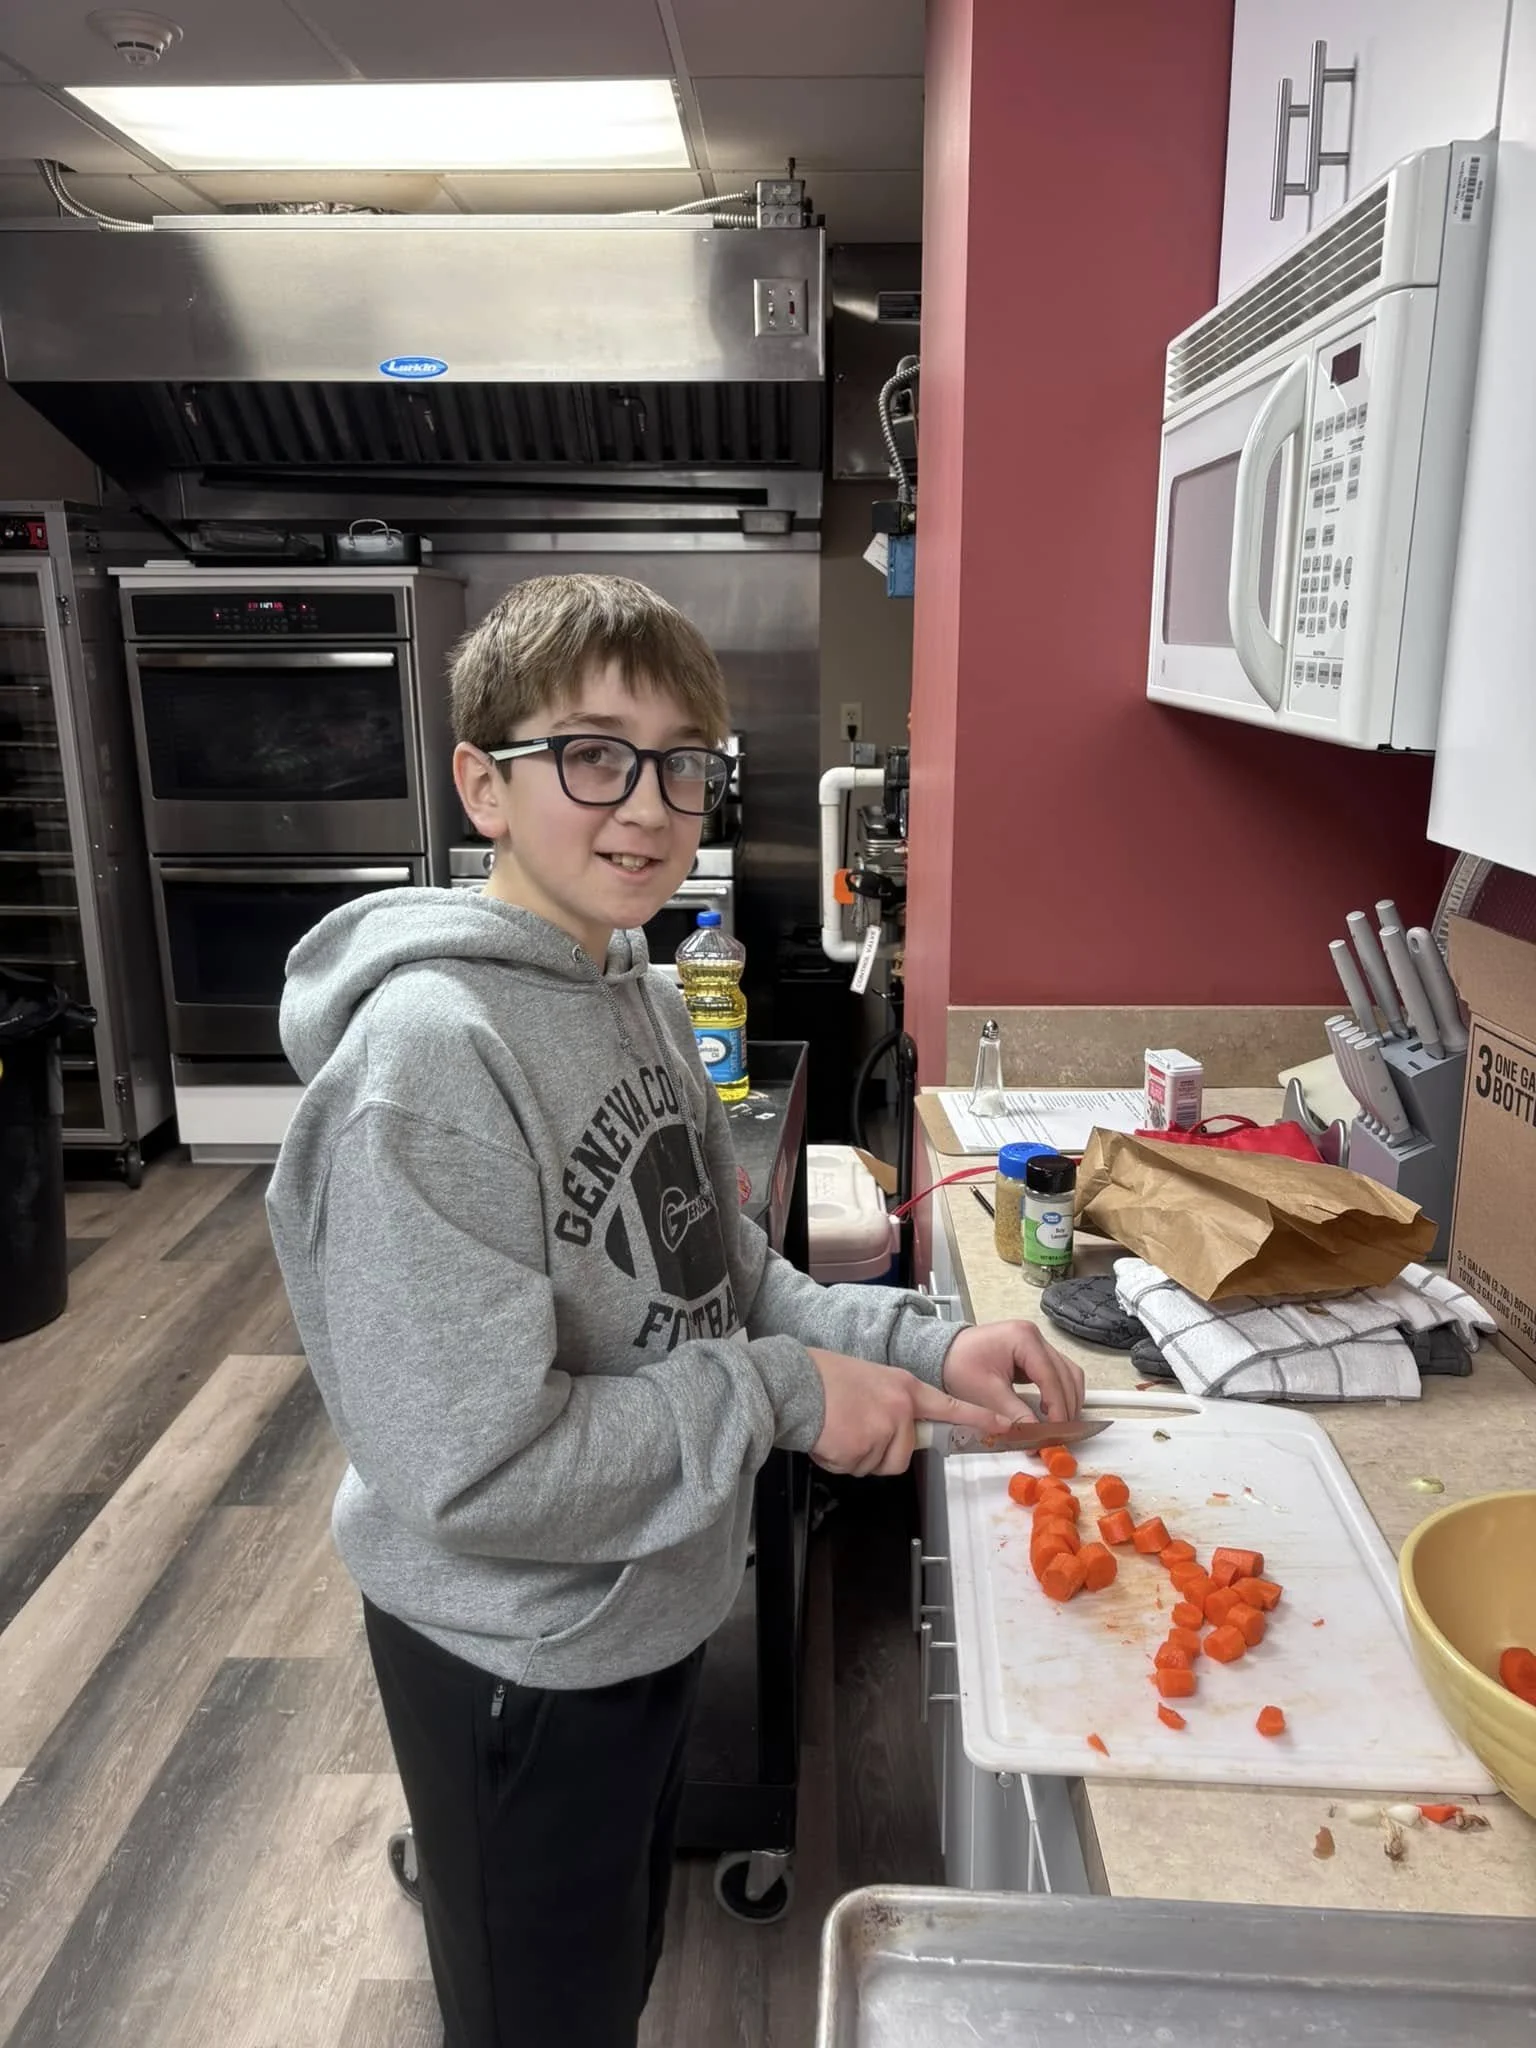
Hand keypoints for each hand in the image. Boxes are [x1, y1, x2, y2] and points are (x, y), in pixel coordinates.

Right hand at [806, 1350, 1012, 1477]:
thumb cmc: (823, 1379)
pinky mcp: (863, 1448)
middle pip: (903, 1453)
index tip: (1006, 1426)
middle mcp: (900, 1409)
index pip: (950, 1406)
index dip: (978, 1418)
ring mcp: (883, 1429)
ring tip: (837, 1429)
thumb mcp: (870, 1380)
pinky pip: (855, 1468)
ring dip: (856, 1457)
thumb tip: (895, 1429)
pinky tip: (827, 1436)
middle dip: (878, 1452)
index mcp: (905, 1388)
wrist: (793, 1383)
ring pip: (878, 1464)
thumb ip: (892, 1404)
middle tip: (853, 1429)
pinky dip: (838, 1459)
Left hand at [941, 1322, 1084, 1425]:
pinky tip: (1055, 1412)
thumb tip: (1036, 1435)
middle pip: (1066, 1373)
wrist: (944, 1353)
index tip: (1058, 1430)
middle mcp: (1034, 1336)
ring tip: (1060, 1425)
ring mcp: (1036, 1343)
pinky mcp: (1034, 1354)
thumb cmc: (959, 1364)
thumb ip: (1015, 1413)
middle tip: (1062, 1433)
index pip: (1050, 1376)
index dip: (1058, 1406)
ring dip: (1068, 1399)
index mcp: (1023, 1338)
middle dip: (1066, 1405)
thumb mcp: (985, 1392)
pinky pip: (1058, 1373)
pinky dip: (1060, 1393)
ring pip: (1068, 1372)